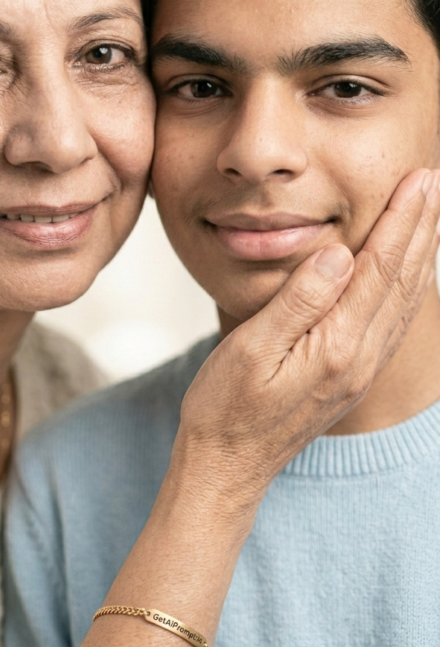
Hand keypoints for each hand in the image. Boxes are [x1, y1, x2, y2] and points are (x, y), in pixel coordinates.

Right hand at [173, 168, 439, 518]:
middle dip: (421, 226)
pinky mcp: (353, 377)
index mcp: (337, 346)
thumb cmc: (226, 408)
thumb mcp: (250, 348)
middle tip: (433, 179)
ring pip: (405, 301)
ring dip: (422, 253)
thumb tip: (338, 253)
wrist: (228, 466)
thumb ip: (298, 300)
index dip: (400, 220)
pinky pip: (394, 322)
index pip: (379, 268)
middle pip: (403, 280)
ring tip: (432, 215)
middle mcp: (360, 359)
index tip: (417, 179)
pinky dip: (409, 287)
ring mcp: (361, 370)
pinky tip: (410, 273)